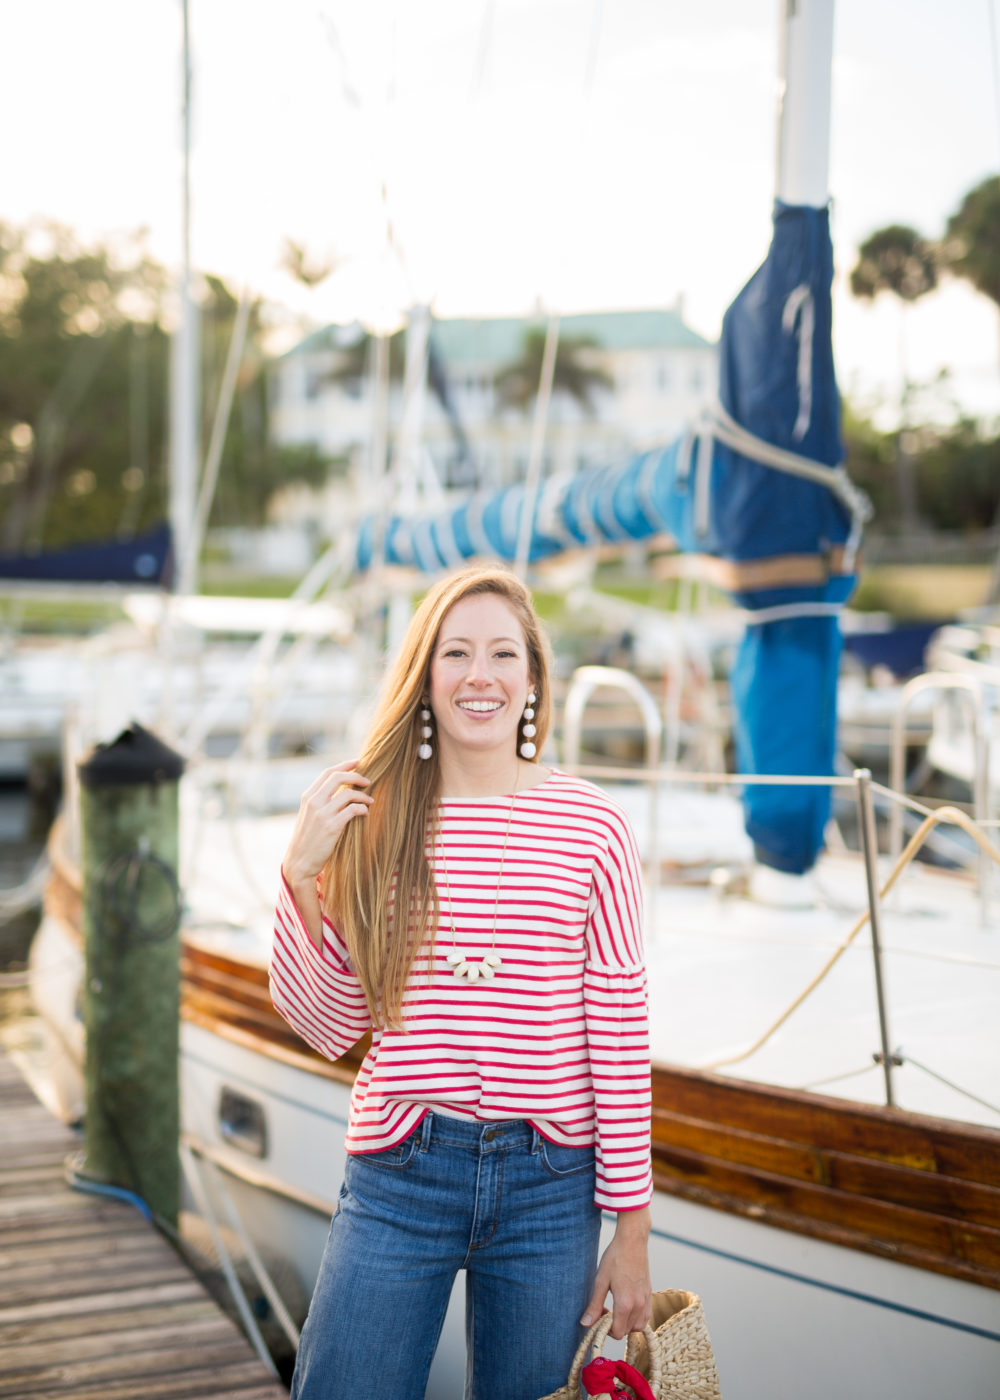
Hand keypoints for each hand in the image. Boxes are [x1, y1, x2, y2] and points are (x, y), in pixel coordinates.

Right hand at [281, 760, 372, 889]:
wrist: (300, 862)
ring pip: (348, 794)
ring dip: (363, 795)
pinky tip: (365, 813)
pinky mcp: (332, 827)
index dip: (344, 765)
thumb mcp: (308, 815)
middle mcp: (313, 802)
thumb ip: (320, 801)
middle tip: (368, 781)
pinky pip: (353, 810)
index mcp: (308, 797)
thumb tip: (340, 789)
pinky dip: (363, 809)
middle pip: (338, 777)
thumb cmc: (307, 839)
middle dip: (356, 775)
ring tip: (370, 801)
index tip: (358, 762)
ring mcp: (322, 814)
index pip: (327, 772)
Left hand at [581, 1208, 650, 1340]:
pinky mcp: (650, 1294)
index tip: (600, 1316)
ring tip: (616, 1309)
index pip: (618, 1333)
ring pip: (638, 1326)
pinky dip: (636, 1318)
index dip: (606, 1330)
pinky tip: (627, 1305)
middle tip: (605, 1310)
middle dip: (615, 1326)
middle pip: (627, 1331)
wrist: (632, 1241)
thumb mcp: (600, 1281)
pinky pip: (645, 1316)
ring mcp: (646, 1300)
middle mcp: (639, 1305)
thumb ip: (594, 1305)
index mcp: (625, 1304)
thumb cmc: (615, 1258)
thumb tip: (585, 1324)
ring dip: (626, 1324)